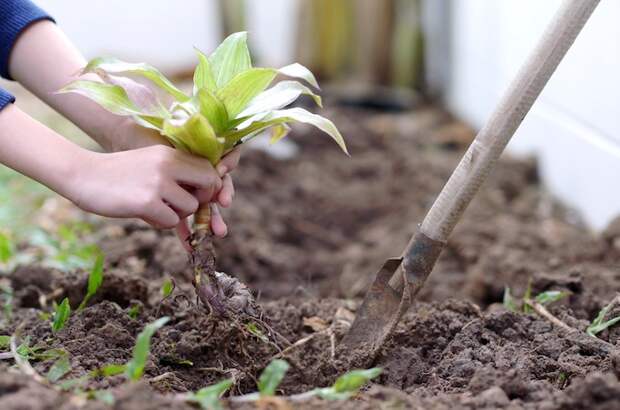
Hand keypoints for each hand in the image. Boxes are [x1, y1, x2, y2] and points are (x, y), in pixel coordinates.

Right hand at [109, 122, 239, 248]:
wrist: (83, 175)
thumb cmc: (118, 173)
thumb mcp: (150, 162)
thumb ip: (175, 172)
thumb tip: (207, 193)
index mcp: (170, 153)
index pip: (209, 168)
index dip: (209, 186)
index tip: (198, 196)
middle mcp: (168, 164)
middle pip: (208, 186)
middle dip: (201, 200)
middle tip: (183, 205)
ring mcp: (158, 182)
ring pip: (190, 207)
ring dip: (176, 214)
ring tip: (156, 209)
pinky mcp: (147, 202)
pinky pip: (171, 221)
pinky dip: (161, 223)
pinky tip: (144, 214)